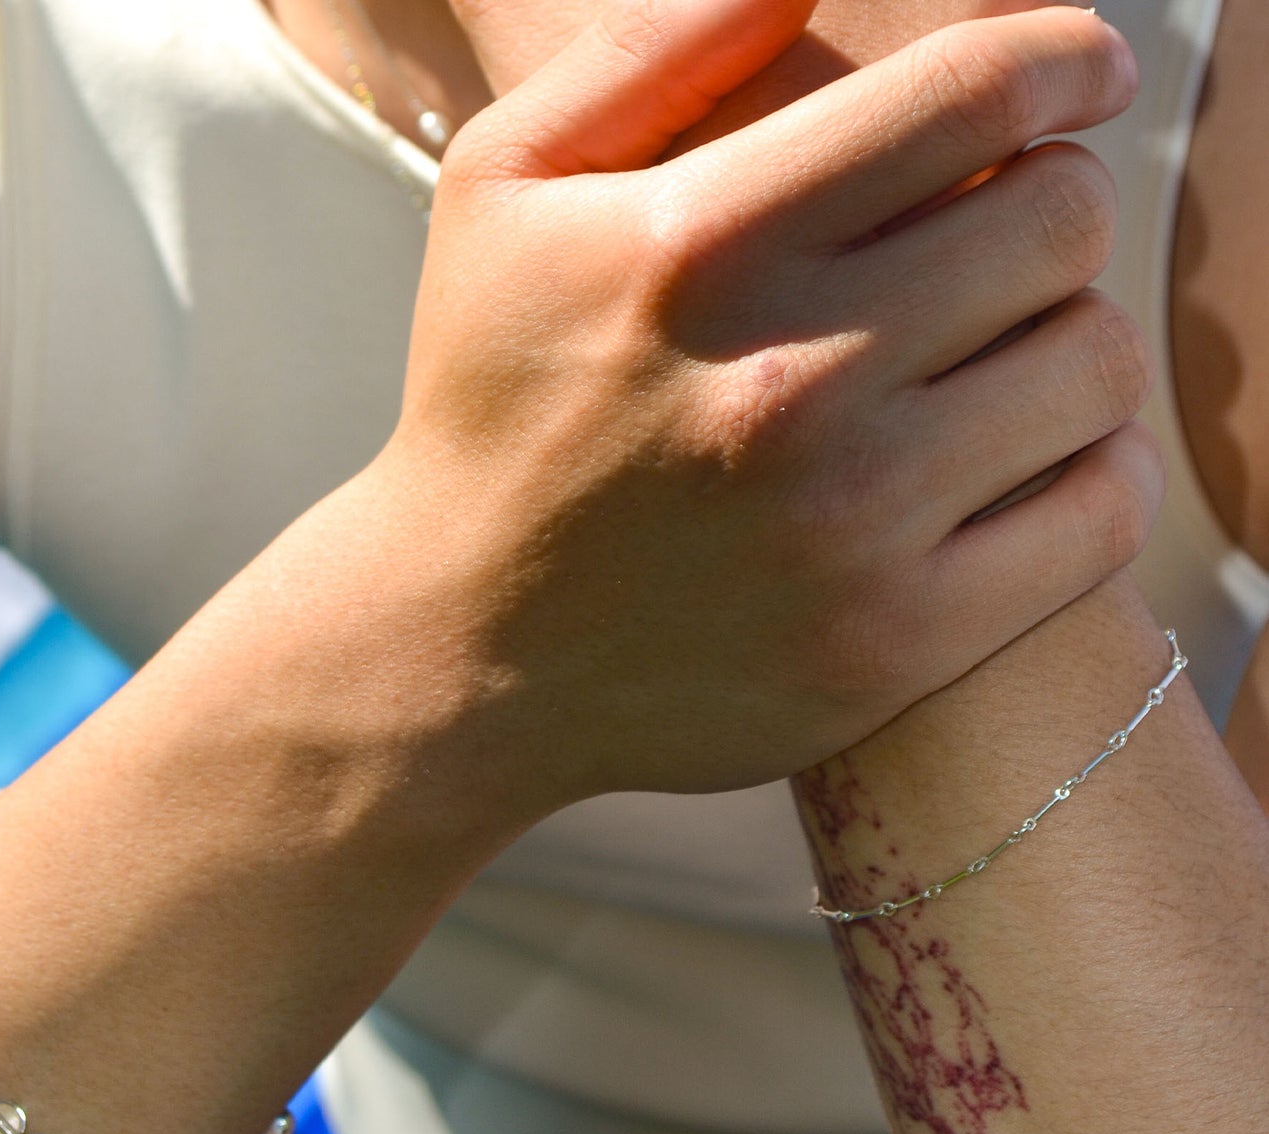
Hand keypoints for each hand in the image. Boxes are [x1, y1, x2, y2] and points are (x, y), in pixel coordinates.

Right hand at [354, 1, 1156, 811]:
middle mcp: (788, 383)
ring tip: (1000, 360)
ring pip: (1097, 366)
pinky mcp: (891, 644)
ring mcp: (849, 528)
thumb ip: (646, 50)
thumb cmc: (490, 410)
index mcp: (701, 249)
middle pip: (1062, 222)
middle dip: (1050, 207)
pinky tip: (1027, 464)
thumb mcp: (501, 195)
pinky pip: (1098, 518)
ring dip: (1070, 341)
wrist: (464, 645)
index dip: (1065, 57)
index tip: (1083, 73)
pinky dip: (1093, 473)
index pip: (975, 93)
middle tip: (1001, 245)